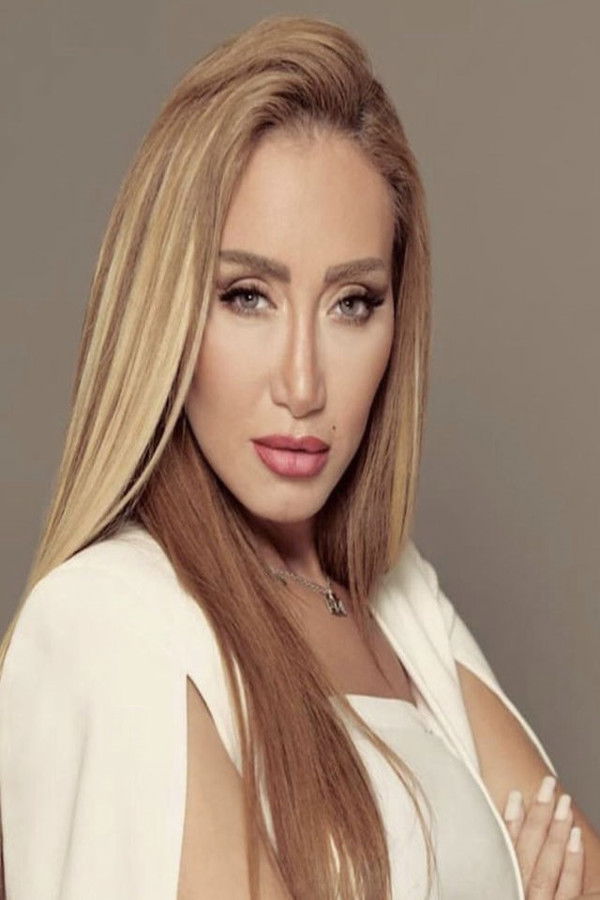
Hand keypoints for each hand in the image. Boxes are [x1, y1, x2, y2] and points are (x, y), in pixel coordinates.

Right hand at [503, 774, 583, 898]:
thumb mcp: (503, 885)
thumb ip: (505, 865)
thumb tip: (497, 837)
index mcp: (504, 889)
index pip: (504, 853)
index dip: (509, 823)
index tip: (515, 795)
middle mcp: (520, 896)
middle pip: (526, 855)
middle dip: (538, 817)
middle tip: (547, 785)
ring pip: (547, 868)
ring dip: (555, 832)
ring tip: (564, 803)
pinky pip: (569, 888)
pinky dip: (573, 861)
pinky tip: (576, 837)